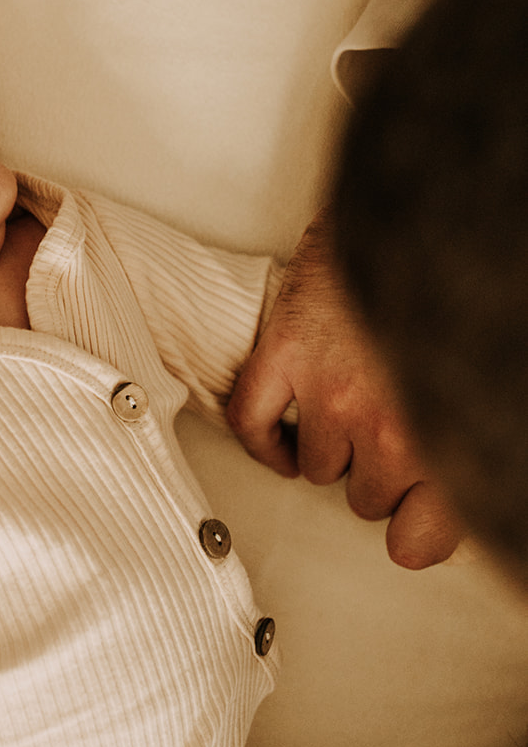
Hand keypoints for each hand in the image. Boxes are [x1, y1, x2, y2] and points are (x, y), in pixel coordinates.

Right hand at [226, 210, 462, 569]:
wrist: (426, 206)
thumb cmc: (460, 287)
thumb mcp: (492, 379)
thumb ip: (478, 442)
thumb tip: (469, 506)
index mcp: (449, 437)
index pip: (421, 540)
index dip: (418, 532)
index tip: (417, 523)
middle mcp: (391, 426)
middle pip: (367, 501)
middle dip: (379, 475)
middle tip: (392, 437)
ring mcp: (332, 393)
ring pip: (318, 467)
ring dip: (332, 448)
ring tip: (351, 415)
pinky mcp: (285, 355)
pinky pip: (253, 423)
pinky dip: (266, 442)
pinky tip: (286, 442)